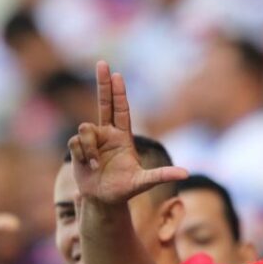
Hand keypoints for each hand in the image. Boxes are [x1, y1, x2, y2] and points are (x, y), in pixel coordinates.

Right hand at [69, 61, 187, 205]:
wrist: (103, 200)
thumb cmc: (125, 189)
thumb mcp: (144, 182)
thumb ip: (163, 175)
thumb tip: (186, 173)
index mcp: (123, 137)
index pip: (121, 110)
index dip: (119, 93)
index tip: (118, 75)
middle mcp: (107, 134)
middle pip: (104, 103)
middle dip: (103, 83)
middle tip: (102, 62)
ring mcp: (92, 140)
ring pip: (85, 129)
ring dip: (90, 148)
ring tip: (96, 165)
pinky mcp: (78, 148)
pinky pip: (75, 142)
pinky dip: (82, 155)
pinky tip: (88, 166)